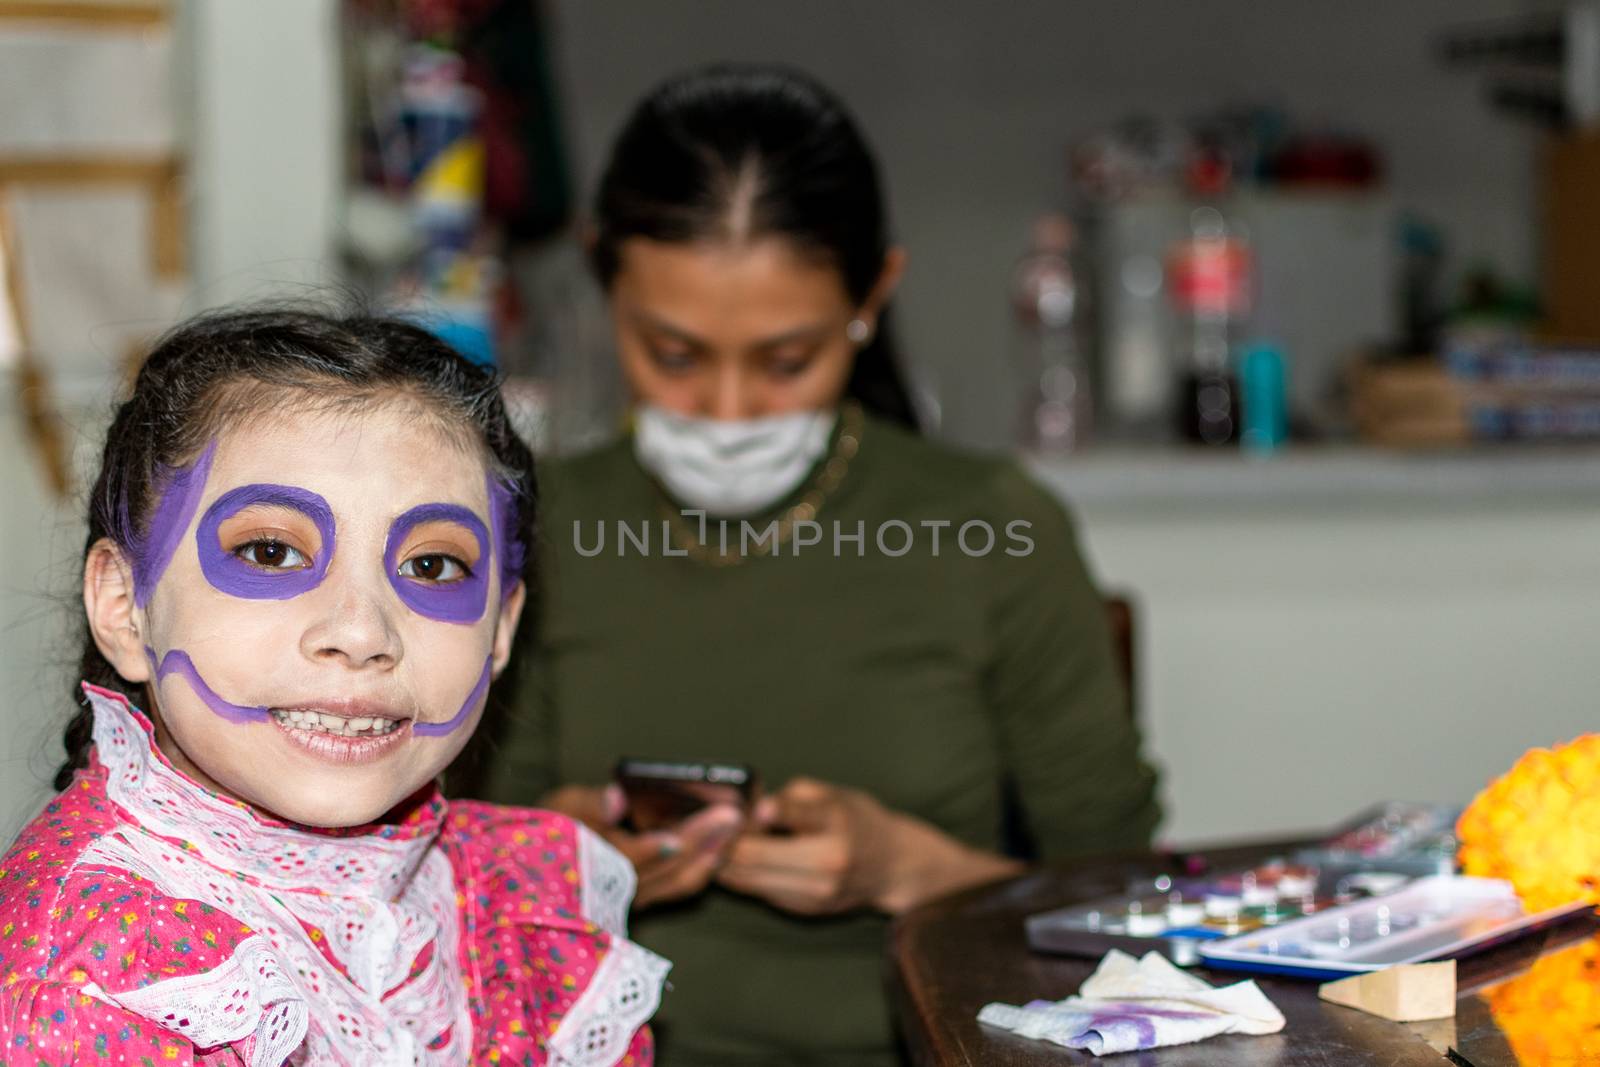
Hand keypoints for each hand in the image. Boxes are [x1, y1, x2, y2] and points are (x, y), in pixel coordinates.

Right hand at [541, 784, 744, 909]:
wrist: (548, 867)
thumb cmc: (555, 826)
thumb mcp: (562, 806)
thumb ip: (590, 803)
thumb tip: (617, 798)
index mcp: (593, 863)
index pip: (625, 860)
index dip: (650, 850)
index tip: (675, 838)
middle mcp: (616, 888)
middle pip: (665, 869)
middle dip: (700, 842)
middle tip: (731, 815)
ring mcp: (634, 898)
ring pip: (679, 882)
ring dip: (710, 855)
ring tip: (735, 828)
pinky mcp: (646, 898)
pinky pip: (681, 886)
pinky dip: (704, 867)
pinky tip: (722, 848)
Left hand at [715, 777, 1024, 915]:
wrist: (893, 866)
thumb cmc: (856, 820)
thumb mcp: (831, 794)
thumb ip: (790, 798)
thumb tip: (748, 812)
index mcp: (835, 823)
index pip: (791, 815)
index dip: (755, 811)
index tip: (735, 807)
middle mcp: (827, 862)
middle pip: (754, 856)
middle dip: (723, 840)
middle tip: (709, 826)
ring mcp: (815, 892)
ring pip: (748, 880)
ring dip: (722, 861)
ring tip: (713, 843)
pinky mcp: (805, 910)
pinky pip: (758, 892)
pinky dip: (739, 876)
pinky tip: (732, 860)